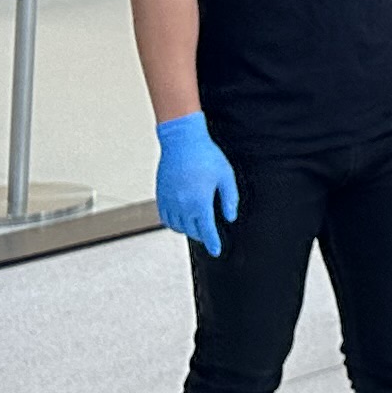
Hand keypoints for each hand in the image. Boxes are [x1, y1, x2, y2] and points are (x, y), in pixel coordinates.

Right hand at [155, 112, 237, 256]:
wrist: (182, 141)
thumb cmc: (206, 155)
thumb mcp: (225, 176)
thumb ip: (229, 198)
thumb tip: (230, 217)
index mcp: (199, 202)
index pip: (206, 230)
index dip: (212, 242)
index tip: (216, 251)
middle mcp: (182, 206)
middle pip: (192, 230)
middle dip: (202, 235)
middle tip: (209, 235)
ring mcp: (169, 202)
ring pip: (177, 227)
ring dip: (188, 230)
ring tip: (197, 227)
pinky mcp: (161, 196)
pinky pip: (166, 218)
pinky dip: (174, 223)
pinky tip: (182, 219)